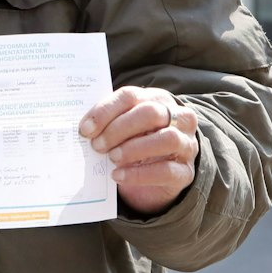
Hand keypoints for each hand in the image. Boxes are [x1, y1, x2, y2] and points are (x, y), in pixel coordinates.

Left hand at [79, 87, 198, 215]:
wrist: (159, 176)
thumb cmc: (135, 143)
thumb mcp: (123, 129)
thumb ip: (108, 123)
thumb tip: (84, 130)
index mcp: (158, 100)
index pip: (130, 96)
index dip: (106, 111)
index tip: (86, 129)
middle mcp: (178, 118)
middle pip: (151, 113)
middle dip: (119, 129)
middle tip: (98, 146)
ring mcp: (187, 144)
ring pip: (166, 139)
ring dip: (133, 149)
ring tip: (112, 158)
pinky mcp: (186, 172)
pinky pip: (166, 170)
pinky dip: (139, 174)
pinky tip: (119, 175)